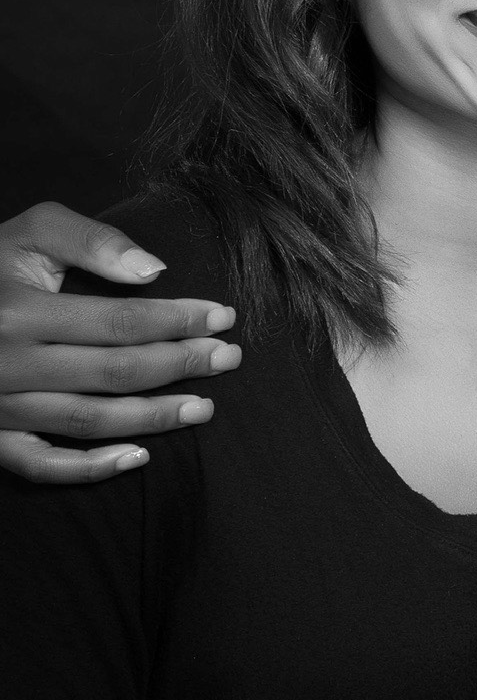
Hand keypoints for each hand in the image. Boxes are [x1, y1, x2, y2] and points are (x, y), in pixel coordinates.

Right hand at [0, 201, 238, 483]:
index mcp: (20, 312)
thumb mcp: (30, 231)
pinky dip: (90, 468)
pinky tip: (139, 458)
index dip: (178, 321)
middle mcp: (8, 365)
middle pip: (112, 372)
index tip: (224, 317)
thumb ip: (92, 241)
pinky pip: (40, 465)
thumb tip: (153, 270)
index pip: (119, 322)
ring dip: (151, 418)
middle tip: (230, 359)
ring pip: (86, 421)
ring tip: (203, 408)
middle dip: (179, 365)